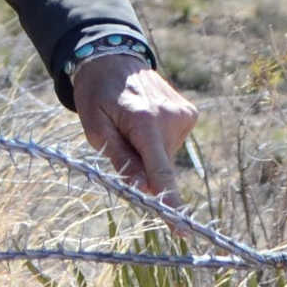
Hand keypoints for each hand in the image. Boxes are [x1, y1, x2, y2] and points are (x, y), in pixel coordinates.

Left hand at [75, 53, 194, 195]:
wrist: (113, 58)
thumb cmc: (97, 94)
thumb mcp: (96, 128)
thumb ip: (120, 160)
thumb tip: (142, 189)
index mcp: (145, 122)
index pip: (161, 172)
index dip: (170, 203)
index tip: (182, 229)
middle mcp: (171, 117)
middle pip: (160, 167)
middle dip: (141, 166)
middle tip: (121, 137)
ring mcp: (184, 114)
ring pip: (166, 156)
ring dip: (149, 151)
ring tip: (132, 124)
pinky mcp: (189, 113)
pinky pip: (172, 142)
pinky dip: (158, 140)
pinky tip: (145, 120)